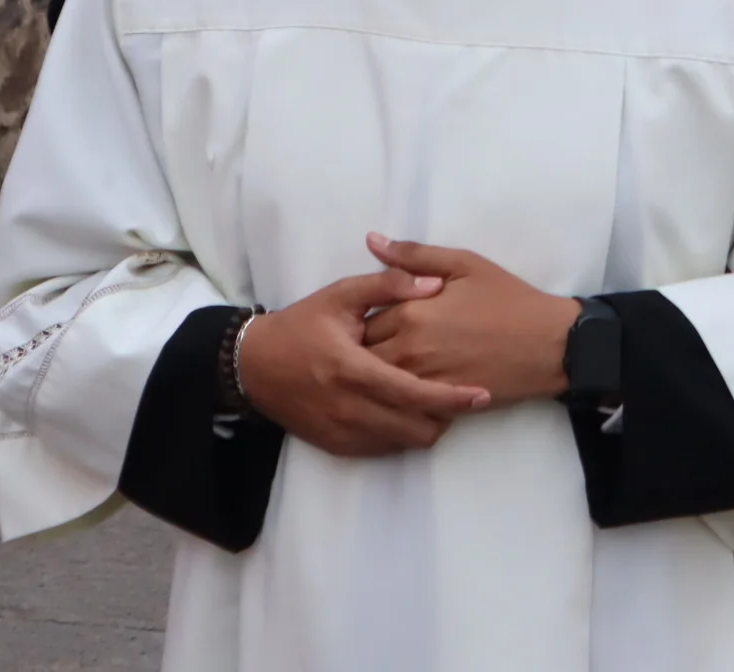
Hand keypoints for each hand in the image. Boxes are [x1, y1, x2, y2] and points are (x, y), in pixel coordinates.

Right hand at [236, 269, 491, 457]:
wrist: (251, 365)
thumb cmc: (302, 325)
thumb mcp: (341, 295)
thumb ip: (388, 285)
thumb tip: (435, 284)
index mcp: (352, 368)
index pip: (412, 393)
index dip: (451, 398)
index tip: (482, 395)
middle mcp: (347, 407)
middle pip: (414, 428)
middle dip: (446, 416)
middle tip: (463, 396)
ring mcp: (339, 430)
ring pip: (401, 443)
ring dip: (426, 426)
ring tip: (438, 402)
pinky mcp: (333, 444)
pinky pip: (381, 449)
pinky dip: (402, 434)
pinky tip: (408, 411)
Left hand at [357, 234, 577, 407]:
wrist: (550, 345)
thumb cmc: (510, 300)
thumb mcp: (466, 265)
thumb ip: (415, 255)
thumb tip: (371, 241)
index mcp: (412, 311)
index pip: (362, 318)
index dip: (359, 319)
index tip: (364, 319)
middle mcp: (409, 348)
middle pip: (362, 354)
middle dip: (358, 350)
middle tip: (362, 345)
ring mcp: (422, 380)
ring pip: (375, 382)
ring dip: (371, 375)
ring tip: (375, 368)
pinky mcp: (436, 402)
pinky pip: (399, 403)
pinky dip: (392, 396)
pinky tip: (397, 389)